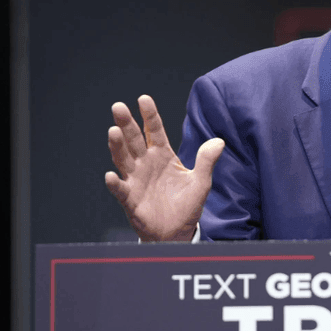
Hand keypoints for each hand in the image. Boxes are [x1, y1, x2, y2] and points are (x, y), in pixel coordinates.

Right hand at [105, 95, 223, 240]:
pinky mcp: (130, 198)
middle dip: (127, 124)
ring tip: (113, 131)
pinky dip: (115, 183)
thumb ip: (207, 161)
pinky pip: (120, 189)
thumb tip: (219, 141)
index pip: (155, 130)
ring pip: (124, 159)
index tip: (143, 98)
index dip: (150, 115)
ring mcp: (136, 179)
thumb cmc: (187, 205)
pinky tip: (111, 175)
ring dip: (117, 146)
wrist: (176, 232)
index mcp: (163, 155)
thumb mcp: (201, 182)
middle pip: (134, 140)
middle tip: (118, 107)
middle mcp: (146, 163)